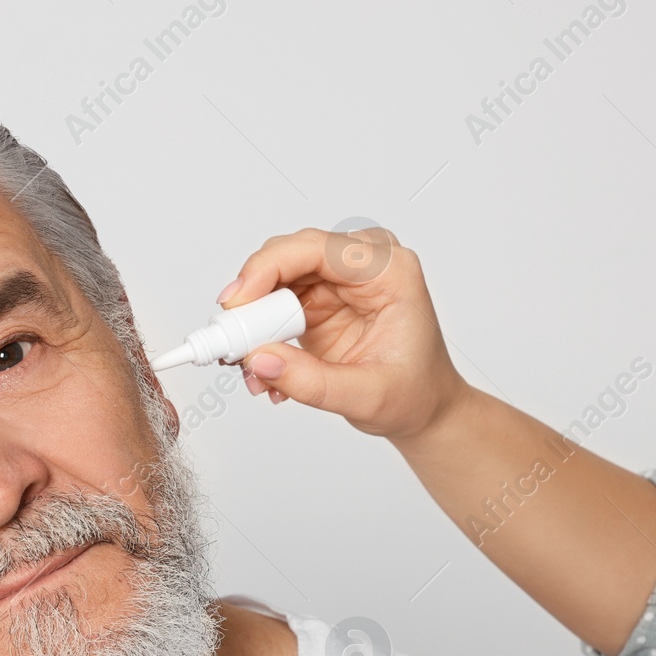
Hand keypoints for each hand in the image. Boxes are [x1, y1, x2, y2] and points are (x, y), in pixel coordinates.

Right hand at [220, 226, 467, 442]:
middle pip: (286, 258)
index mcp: (389, 271)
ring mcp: (335, 281)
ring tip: (250, 368)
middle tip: (232, 342)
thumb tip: (259, 361)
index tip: (237, 302)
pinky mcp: (315, 301)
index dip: (269, 268)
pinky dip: (258, 337)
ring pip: (271, 281)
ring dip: (251, 323)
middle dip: (251, 299)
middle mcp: (360, 266)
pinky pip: (270, 306)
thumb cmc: (415, 393)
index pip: (317, 248)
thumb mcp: (368, 396)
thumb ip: (311, 381)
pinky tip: (265, 370)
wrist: (423, 408)